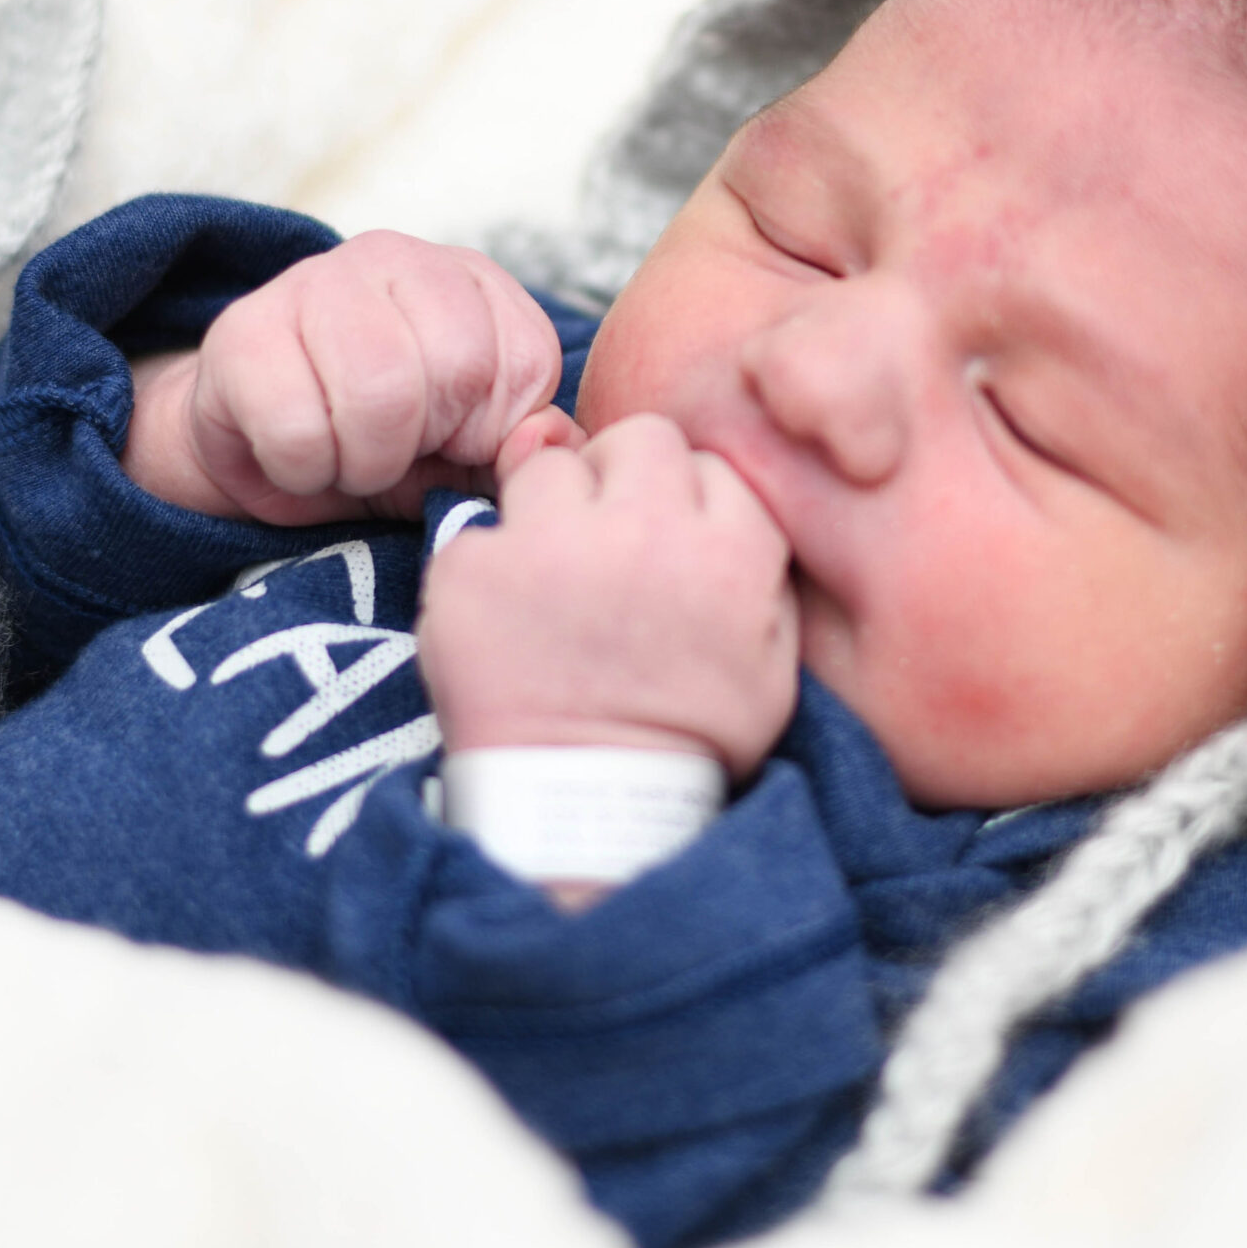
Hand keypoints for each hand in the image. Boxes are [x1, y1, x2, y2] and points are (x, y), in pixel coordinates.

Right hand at [122, 231, 573, 524]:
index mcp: (473, 281)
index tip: (451, 439)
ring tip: (346, 458)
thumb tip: (545, 440)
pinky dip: (303, 470)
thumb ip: (524, 451)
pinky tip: (298, 455)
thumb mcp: (471, 456)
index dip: (490, 429)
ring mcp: (315, 280)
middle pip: (457, 366)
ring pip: (378, 392)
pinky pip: (298, 429)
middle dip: (427, 443)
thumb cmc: (384, 447)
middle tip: (390, 452)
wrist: (264, 453)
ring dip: (364, 461)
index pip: (527, 357)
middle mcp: (398, 257)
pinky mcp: (242, 329)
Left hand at [417, 414, 798, 780]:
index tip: (668, 540)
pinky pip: (481, 532)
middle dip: (623, 476)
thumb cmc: (687, 738)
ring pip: (549, 465)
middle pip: (635, 438)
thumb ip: (760, 563)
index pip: (706, 459)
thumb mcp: (773, 659)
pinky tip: (508, 623)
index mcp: (728, 549)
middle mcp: (643, 529)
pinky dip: (491, 570)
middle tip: (611, 539)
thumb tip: (725, 493)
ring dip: (552, 508)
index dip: (684, 496)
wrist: (585, 809)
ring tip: (556, 579)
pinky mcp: (473, 569)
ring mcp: (550, 544)